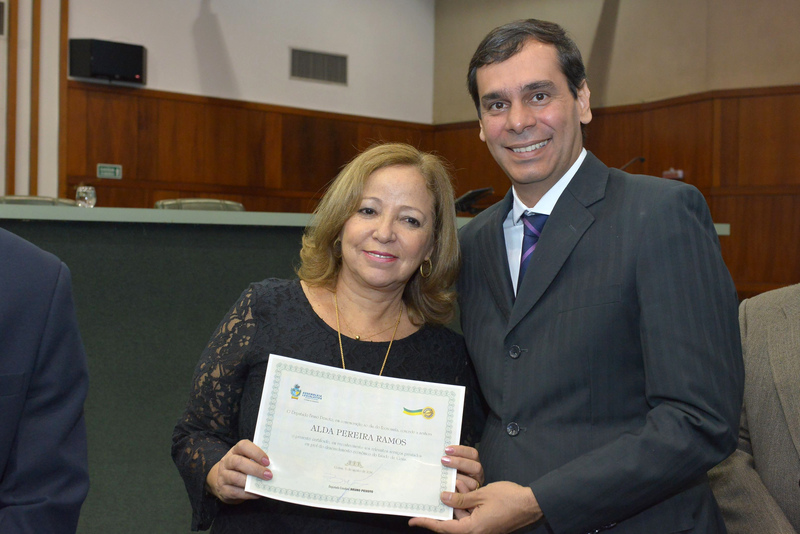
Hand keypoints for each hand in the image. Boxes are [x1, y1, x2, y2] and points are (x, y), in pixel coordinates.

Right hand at [205, 439, 270, 503]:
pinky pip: (235, 492)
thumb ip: (257, 461)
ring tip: (263, 484)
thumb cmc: (241, 469)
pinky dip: (248, 494)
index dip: (256, 452)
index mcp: (234, 451)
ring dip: (252, 482)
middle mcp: (226, 462)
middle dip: (255, 469)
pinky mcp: (223, 490)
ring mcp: (222, 476)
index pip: (243, 446)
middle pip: (238, 462)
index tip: (267, 461)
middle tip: (268, 475)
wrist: (222, 483)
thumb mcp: (246, 461)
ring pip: (235, 478)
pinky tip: (257, 493)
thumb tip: (274, 467)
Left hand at [408, 481, 541, 533]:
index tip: (413, 520)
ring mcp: (482, 527)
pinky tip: (457, 492)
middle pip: (450, 525)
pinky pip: (469, 515)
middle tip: (425, 504)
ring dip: (453, 505)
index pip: (445, 528)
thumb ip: (461, 498)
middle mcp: (476, 531)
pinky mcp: (486, 522)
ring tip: (443, 490)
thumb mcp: (482, 495)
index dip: (428, 523)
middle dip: (439, 513)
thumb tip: (444, 498)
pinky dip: (462, 505)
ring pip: (459, 518)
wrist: (531, 504)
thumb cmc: (509, 499)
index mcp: (474, 529)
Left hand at [441, 445, 483, 495]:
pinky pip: (467, 496)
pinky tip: (449, 490)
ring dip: (459, 479)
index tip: (447, 450)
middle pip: (475, 467)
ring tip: (446, 477)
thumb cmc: (449, 479)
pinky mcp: (471, 501)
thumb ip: (450, 460)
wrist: (448, 499)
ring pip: (472, 483)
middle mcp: (477, 476)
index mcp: (473, 465)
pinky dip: (458, 492)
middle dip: (459, 462)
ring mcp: (475, 488)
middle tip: (444, 460)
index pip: (472, 454)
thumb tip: (442, 452)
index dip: (461, 450)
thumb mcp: (451, 468)